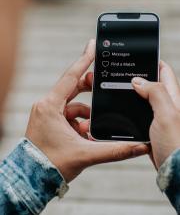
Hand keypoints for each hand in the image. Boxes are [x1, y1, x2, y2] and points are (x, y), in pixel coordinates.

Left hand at [26, 40, 147, 182]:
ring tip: (90, 130)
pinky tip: (84, 135)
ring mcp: (46, 113)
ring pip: (72, 104)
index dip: (84, 60)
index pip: (70, 77)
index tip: (92, 46)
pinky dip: (78, 122)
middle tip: (103, 87)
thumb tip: (137, 147)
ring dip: (85, 114)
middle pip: (73, 89)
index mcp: (50, 106)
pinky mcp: (48, 121)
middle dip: (89, 90)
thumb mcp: (85, 154)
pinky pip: (67, 114)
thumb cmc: (50, 165)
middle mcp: (46, 106)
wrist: (31, 180)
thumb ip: (114, 150)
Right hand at [132, 61, 179, 168]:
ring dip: (133, 94)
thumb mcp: (167, 114)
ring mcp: (159, 117)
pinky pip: (140, 114)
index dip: (153, 61)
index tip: (139, 55)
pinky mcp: (152, 129)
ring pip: (144, 99)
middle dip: (139, 76)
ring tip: (119, 88)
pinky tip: (122, 110)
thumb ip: (155, 93)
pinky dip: (131, 110)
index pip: (164, 71)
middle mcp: (167, 105)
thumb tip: (139, 80)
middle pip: (152, 83)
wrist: (177, 172)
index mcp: (173, 96)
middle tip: (123, 72)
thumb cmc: (177, 144)